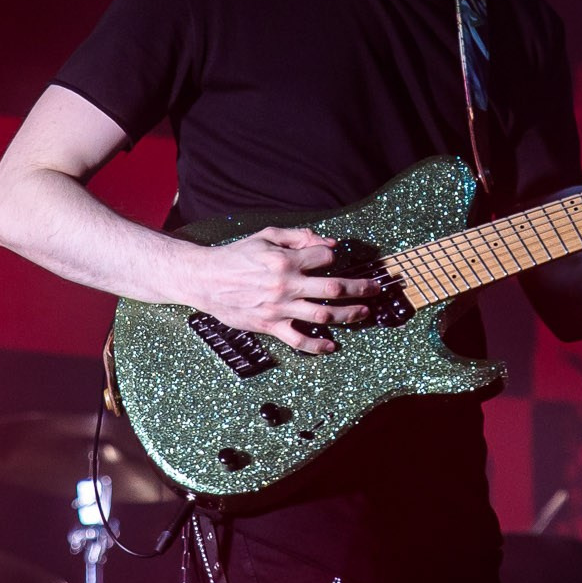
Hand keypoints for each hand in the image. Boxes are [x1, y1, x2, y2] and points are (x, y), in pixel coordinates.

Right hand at [185, 227, 379, 353]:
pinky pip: (298, 340)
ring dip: (349, 314)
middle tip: (375, 288)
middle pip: (334, 288)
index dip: (333, 256)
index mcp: (285, 261)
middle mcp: (286, 285)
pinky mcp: (270, 326)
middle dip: (360, 288)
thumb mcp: (266, 236)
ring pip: (323, 315)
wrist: (205, 279)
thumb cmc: (236, 256)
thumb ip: (298, 237)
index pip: (325, 258)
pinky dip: (317, 346)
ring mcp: (280, 308)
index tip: (334, 258)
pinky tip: (332, 346)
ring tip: (364, 312)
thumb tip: (327, 243)